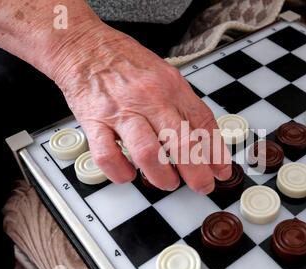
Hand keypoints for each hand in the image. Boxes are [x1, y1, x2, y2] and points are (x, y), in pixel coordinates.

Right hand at [50, 23, 231, 193]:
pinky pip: (108, 155)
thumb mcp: (165, 75)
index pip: (203, 122)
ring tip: (167, 182)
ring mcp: (121, 111)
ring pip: (149, 153)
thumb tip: (202, 140)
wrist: (83, 46)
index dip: (216, 152)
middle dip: (197, 173)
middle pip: (181, 142)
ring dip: (162, 176)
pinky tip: (128, 175)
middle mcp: (150, 98)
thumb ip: (182, 106)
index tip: (222, 171)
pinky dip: (120, 172)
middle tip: (202, 186)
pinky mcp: (94, 121)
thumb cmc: (126, 63)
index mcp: (171, 86)